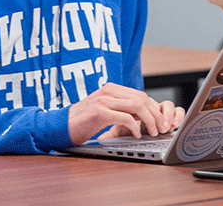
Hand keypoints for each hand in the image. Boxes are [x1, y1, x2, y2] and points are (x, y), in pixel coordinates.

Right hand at [67, 82, 185, 144]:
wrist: (60, 125)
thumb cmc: (83, 121)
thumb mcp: (104, 110)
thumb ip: (120, 108)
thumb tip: (142, 116)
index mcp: (111, 89)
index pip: (140, 95)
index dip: (153, 109)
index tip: (161, 122)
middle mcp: (108, 91)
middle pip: (142, 99)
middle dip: (155, 115)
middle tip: (162, 129)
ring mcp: (103, 100)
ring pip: (137, 106)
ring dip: (149, 121)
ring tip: (153, 132)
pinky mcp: (99, 112)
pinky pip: (125, 117)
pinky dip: (135, 127)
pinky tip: (136, 134)